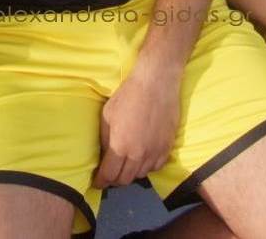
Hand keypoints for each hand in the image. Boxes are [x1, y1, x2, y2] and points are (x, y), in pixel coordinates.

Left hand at [93, 61, 179, 188]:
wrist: (156, 83)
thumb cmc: (128, 96)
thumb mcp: (107, 116)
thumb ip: (106, 140)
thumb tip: (105, 156)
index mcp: (121, 146)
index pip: (109, 175)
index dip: (101, 181)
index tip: (98, 182)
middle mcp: (138, 154)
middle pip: (124, 179)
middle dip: (114, 179)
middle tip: (110, 173)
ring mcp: (155, 152)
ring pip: (141, 175)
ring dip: (131, 172)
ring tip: (126, 164)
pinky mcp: (168, 147)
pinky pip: (156, 167)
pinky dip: (147, 167)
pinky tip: (142, 158)